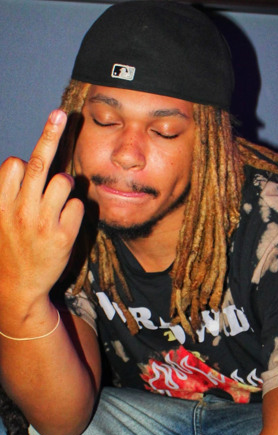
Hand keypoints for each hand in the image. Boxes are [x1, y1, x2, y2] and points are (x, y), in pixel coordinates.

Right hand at [0, 110, 83, 315]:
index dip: (23, 161)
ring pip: (64, 181)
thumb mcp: (1, 219)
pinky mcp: (64, 236)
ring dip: (65, 185)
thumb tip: (23, 162)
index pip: (12, 164)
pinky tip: (64, 225)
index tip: (32, 152)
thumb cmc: (12, 247)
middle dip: (50, 134)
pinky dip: (75, 210)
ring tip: (56, 204)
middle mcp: (19, 210)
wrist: (18, 287)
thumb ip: (11, 192)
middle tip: (60, 114)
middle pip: (38, 163)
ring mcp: (43, 223)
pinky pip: (79, 206)